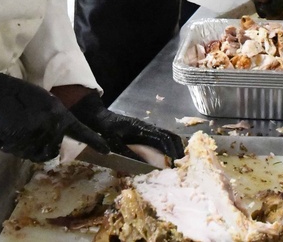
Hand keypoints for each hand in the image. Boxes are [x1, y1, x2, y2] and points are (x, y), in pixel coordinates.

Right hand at [0, 64, 109, 161]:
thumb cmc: (15, 93)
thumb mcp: (41, 100)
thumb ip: (52, 117)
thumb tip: (57, 135)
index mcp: (57, 112)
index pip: (79, 130)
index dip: (93, 140)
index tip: (107, 151)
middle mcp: (49, 125)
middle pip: (54, 148)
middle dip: (44, 146)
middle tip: (28, 133)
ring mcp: (34, 135)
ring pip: (37, 154)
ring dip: (27, 148)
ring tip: (16, 131)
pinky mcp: (18, 143)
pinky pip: (19, 153)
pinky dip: (11, 146)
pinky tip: (4, 133)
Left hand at [69, 93, 184, 161]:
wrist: (100, 118)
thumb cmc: (106, 131)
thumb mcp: (114, 143)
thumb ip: (127, 152)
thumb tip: (143, 164)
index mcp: (141, 128)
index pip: (162, 137)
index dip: (170, 148)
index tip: (176, 160)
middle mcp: (147, 127)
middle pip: (169, 135)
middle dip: (177, 148)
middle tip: (182, 163)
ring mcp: (146, 128)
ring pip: (167, 135)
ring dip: (174, 146)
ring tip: (178, 161)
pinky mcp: (145, 131)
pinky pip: (161, 137)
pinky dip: (169, 145)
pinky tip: (169, 156)